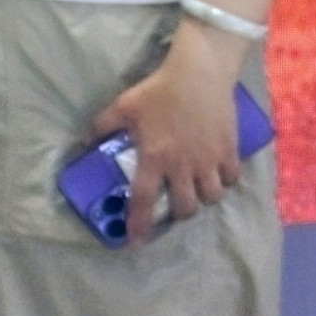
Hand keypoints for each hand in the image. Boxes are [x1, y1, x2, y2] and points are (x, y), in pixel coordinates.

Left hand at [93, 35, 252, 241]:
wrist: (199, 73)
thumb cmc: (160, 91)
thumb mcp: (124, 106)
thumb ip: (103, 126)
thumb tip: (84, 142)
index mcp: (154, 158)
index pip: (144, 200)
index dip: (139, 224)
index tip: (136, 242)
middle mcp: (182, 166)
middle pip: (185, 209)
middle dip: (179, 213)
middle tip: (176, 202)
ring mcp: (208, 160)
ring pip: (211, 198)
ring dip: (203, 198)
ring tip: (199, 188)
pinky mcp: (229, 150)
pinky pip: (231, 178)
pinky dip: (225, 180)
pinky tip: (219, 172)